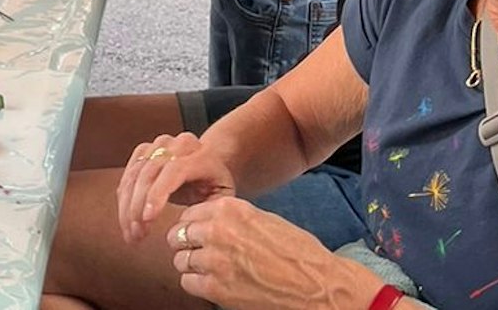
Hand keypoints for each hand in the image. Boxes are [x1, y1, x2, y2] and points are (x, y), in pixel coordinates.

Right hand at [116, 132, 235, 244]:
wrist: (210, 161)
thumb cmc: (216, 185)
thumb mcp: (222, 199)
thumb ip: (209, 211)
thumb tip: (187, 228)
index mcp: (201, 155)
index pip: (173, 170)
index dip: (157, 194)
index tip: (148, 219)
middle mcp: (176, 145)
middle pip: (148, 173)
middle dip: (138, 206)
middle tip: (137, 234)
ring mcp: (157, 145)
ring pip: (133, 176)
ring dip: (127, 207)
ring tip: (131, 233)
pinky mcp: (143, 151)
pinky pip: (127, 177)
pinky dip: (124, 201)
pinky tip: (127, 221)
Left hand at [166, 197, 373, 309]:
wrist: (320, 286)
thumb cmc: (298, 253)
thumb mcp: (263, 220)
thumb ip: (231, 218)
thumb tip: (204, 222)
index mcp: (230, 209)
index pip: (187, 214)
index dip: (190, 226)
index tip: (197, 235)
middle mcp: (217, 231)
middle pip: (177, 236)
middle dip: (186, 245)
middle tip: (199, 254)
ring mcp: (215, 260)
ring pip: (180, 260)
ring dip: (191, 266)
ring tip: (209, 270)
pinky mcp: (216, 288)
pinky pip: (188, 282)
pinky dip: (197, 285)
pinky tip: (214, 284)